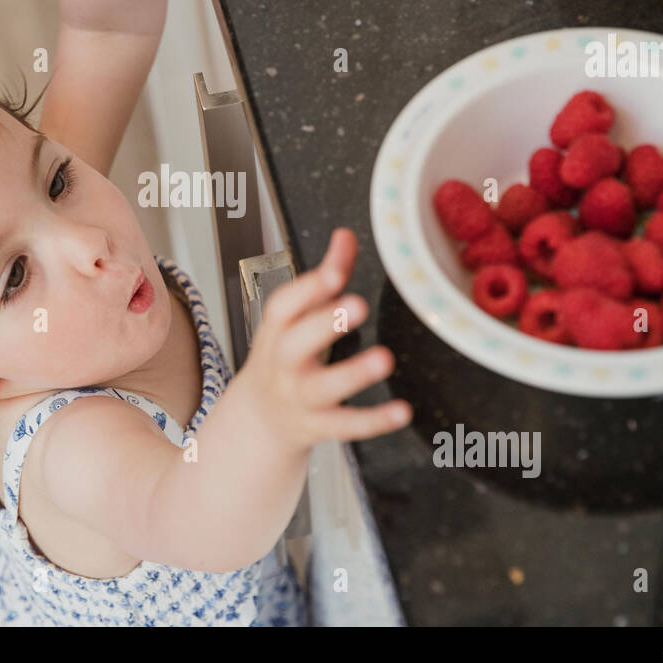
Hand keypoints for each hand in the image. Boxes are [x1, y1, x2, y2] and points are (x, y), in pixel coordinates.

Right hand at [234, 228, 410, 450]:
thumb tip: (345, 236)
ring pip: (322, 388)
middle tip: (356, 305)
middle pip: (295, 345)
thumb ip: (325, 277)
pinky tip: (401, 410)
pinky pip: (346, 425)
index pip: (283, 308)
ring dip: (353, 373)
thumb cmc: (284, 360)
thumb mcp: (295, 320)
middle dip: (324, 324)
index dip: (307, 289)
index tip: (334, 273)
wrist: (261, 420)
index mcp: (277, 333)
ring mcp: (299, 398)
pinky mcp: (319, 426)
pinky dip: (373, 420)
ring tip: (384, 359)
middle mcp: (283, 365)